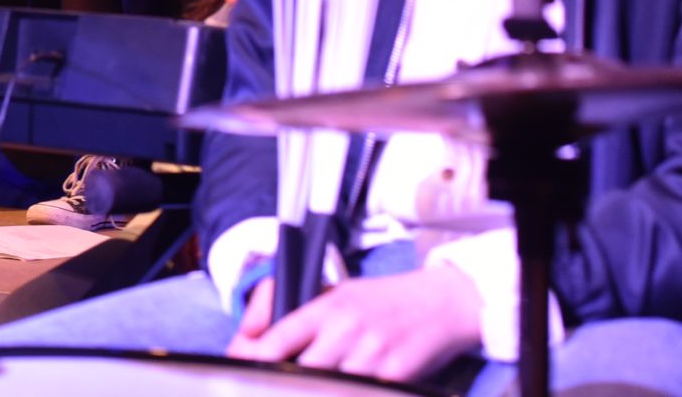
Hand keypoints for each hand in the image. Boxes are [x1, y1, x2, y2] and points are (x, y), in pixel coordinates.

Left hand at [228, 267, 482, 383]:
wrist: (441, 302)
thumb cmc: (382, 300)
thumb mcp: (339, 294)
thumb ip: (301, 317)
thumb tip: (254, 336)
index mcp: (328, 307)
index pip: (279, 337)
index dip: (254, 360)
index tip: (239, 371)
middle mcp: (347, 329)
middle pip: (301, 370)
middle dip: (281, 383)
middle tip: (268, 386)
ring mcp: (373, 355)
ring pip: (329, 386)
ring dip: (313, 389)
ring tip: (303, 387)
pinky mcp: (396, 376)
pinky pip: (361, 392)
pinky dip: (347, 391)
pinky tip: (337, 389)